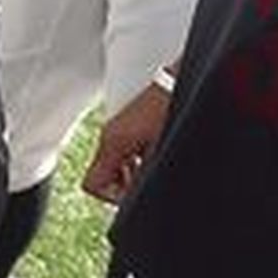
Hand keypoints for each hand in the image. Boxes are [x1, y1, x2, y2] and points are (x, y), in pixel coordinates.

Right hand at [83, 79, 170, 204]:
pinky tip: (156, 152)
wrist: (185, 79)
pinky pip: (124, 150)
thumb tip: (142, 195)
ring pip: (114, 164)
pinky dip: (138, 158)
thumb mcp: (161, 149)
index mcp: (112, 143)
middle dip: (125, 186)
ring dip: (132, 173)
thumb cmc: (175, 107)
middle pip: (102, 176)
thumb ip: (146, 175)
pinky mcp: (129, 123)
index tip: (134, 196)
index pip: (92, 185)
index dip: (114, 198)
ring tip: (155, 165)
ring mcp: (118, 128)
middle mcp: (109, 135)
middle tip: (147, 182)